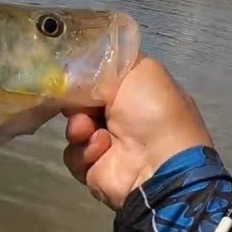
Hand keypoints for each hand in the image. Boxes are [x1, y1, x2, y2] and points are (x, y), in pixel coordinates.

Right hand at [61, 56, 213, 209]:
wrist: (158, 164)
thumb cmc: (151, 110)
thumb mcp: (137, 70)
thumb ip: (105, 63)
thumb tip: (77, 71)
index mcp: (137, 92)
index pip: (100, 78)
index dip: (85, 76)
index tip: (74, 75)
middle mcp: (123, 117)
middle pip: (80, 102)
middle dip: (76, 103)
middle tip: (79, 105)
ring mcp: (108, 144)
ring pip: (74, 128)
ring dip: (79, 128)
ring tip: (90, 132)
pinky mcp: (95, 168)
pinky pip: (73, 155)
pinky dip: (85, 151)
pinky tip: (102, 150)